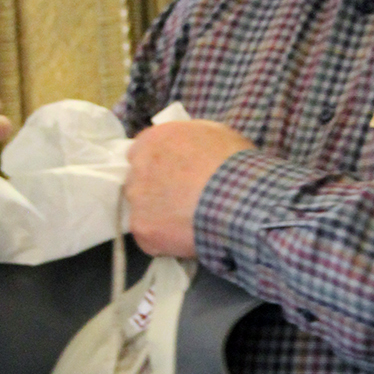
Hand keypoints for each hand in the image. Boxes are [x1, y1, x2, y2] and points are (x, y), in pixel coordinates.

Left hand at [125, 120, 254, 256]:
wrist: (236, 197)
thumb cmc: (230, 162)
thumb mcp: (215, 133)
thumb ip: (190, 139)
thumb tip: (191, 150)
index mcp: (152, 140)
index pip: (141, 152)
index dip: (158, 165)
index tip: (173, 174)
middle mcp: (137, 167)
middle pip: (139, 181)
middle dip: (156, 190)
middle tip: (182, 199)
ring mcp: (137, 200)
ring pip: (142, 210)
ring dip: (159, 215)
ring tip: (188, 221)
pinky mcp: (142, 229)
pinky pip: (150, 237)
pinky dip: (165, 240)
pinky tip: (186, 238)